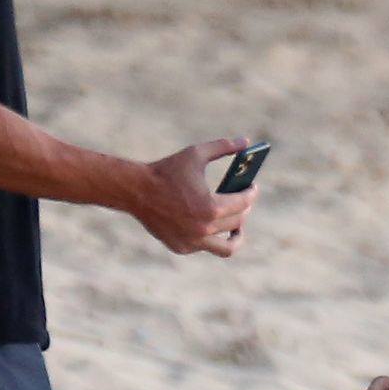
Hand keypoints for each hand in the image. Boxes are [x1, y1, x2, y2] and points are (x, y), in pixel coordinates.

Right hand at [134, 137, 257, 256]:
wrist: (135, 190)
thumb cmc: (167, 170)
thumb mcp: (196, 154)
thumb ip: (223, 147)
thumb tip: (246, 141)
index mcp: (211, 208)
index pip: (243, 203)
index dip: (251, 193)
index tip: (253, 187)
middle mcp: (204, 229)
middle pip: (237, 222)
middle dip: (244, 209)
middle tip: (244, 200)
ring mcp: (193, 242)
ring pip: (226, 247)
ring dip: (236, 236)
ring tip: (237, 227)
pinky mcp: (181, 248)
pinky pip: (204, 246)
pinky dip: (210, 236)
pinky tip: (211, 225)